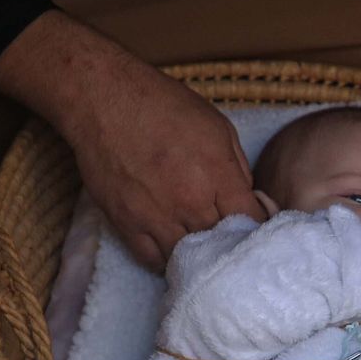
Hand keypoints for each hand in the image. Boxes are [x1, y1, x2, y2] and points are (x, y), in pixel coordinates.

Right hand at [0, 13, 265, 271]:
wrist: (104, 99)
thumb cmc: (163, 105)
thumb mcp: (217, 126)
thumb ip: (237, 167)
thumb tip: (246, 199)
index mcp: (218, 174)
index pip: (252, 222)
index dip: (257, 228)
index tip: (255, 229)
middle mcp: (189, 201)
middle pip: (221, 245)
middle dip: (228, 244)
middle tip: (228, 242)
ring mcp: (156, 216)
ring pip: (187, 259)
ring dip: (196, 257)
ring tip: (199, 250)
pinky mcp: (126, 223)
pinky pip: (151, 260)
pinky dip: (164, 260)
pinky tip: (170, 249)